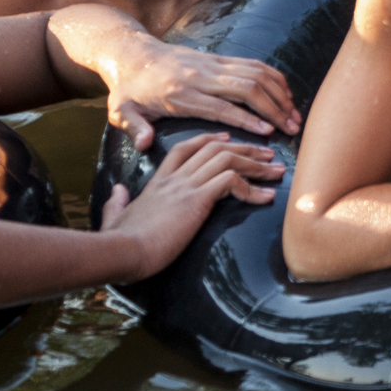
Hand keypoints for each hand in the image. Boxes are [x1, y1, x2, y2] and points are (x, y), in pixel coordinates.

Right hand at [96, 131, 282, 277]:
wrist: (121, 251)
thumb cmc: (119, 241)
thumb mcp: (114, 216)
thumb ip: (117, 202)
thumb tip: (118, 192)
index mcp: (158, 181)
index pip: (186, 148)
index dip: (210, 140)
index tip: (229, 140)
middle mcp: (174, 178)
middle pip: (215, 149)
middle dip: (246, 149)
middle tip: (268, 154)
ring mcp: (186, 186)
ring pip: (228, 160)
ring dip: (256, 164)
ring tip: (276, 171)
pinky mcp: (196, 200)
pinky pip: (232, 182)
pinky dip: (253, 187)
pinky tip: (266, 197)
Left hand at [103, 36, 299, 148]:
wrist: (132, 54)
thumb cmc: (128, 90)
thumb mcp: (121, 112)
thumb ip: (135, 129)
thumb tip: (145, 145)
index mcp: (180, 93)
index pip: (221, 106)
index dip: (248, 120)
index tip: (269, 133)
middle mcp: (201, 76)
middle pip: (247, 88)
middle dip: (274, 108)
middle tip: (293, 127)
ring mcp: (212, 64)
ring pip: (256, 74)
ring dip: (279, 93)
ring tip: (295, 114)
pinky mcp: (219, 58)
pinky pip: (253, 65)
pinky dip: (273, 79)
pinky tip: (285, 95)